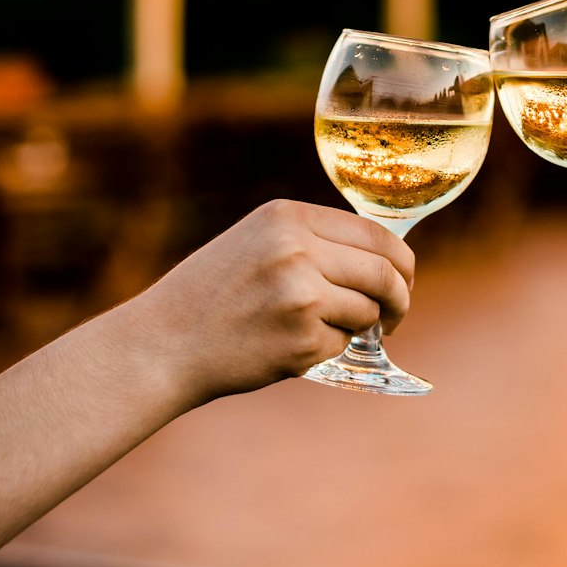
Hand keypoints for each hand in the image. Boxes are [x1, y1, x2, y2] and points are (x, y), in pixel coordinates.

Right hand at [134, 199, 414, 404]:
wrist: (161, 344)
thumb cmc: (213, 294)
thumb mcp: (258, 241)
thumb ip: (314, 240)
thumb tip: (385, 256)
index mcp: (288, 216)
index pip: (376, 233)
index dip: (401, 261)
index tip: (404, 278)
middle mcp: (297, 249)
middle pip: (385, 272)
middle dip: (400, 298)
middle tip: (395, 314)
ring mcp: (300, 295)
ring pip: (368, 311)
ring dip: (358, 326)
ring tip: (319, 328)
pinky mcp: (300, 340)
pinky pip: (342, 344)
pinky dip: (328, 349)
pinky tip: (288, 346)